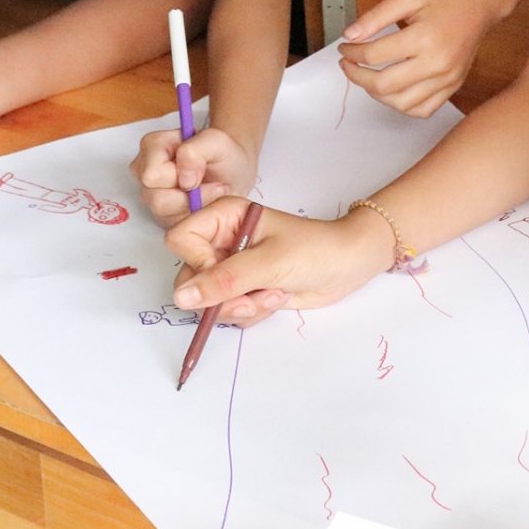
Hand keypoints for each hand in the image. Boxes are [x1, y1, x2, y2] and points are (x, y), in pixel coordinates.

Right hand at [131, 126, 254, 224]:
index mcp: (152, 146)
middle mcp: (144, 170)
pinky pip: (171, 224)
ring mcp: (150, 194)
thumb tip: (183, 179)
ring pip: (162, 212)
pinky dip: (191, 215)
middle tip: (209, 184)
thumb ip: (195, 151)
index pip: (152, 173)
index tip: (201, 169)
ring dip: (191, 204)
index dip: (177, 176)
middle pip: (155, 197)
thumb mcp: (216, 141)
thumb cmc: (221, 155)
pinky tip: (201, 202)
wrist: (232, 172)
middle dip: (187, 194)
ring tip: (208, 192)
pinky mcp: (160, 215)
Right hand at [166, 197, 392, 324]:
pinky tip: (277, 297)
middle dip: (222, 295)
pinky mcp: (244, 289)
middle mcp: (221, 240)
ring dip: (242, 306)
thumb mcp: (268, 263)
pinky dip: (252, 311)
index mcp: (223, 217)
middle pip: (190, 277)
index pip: (181, 240)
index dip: (198, 263)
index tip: (228, 273)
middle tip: (253, 297)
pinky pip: (229, 311)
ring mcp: (232, 267)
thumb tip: (181, 298)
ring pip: (209, 301)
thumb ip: (222, 281)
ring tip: (274, 293)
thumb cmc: (314, 250)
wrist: (347, 265)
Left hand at [337, 0, 505, 116]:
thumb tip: (350, 36)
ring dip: (376, 94)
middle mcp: (437, 64)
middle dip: (357, 76)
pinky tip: (392, 90)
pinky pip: (423, 110)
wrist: (480, 3)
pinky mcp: (453, 87)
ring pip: (401, 104)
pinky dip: (402, 106)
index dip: (352, 53)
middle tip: (348, 65)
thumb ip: (376, 16)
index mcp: (424, 38)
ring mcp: (447, 80)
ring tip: (367, 78)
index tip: (345, 47)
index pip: (374, 55)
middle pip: (384, 84)